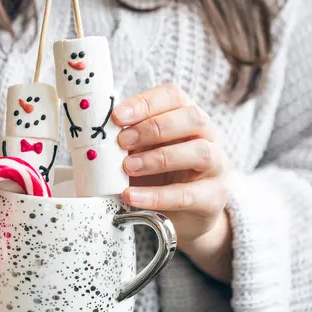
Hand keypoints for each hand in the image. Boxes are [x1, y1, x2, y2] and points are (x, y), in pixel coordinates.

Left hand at [112, 83, 231, 281]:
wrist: (182, 215)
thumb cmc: (159, 176)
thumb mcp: (142, 152)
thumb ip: (127, 140)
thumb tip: (94, 133)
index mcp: (188, 117)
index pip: (174, 96)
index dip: (145, 103)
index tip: (117, 116)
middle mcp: (209, 136)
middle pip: (193, 118)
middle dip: (154, 127)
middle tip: (122, 141)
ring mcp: (217, 166)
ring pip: (200, 152)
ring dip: (159, 158)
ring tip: (127, 167)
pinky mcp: (214, 197)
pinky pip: (189, 194)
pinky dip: (157, 196)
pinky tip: (132, 196)